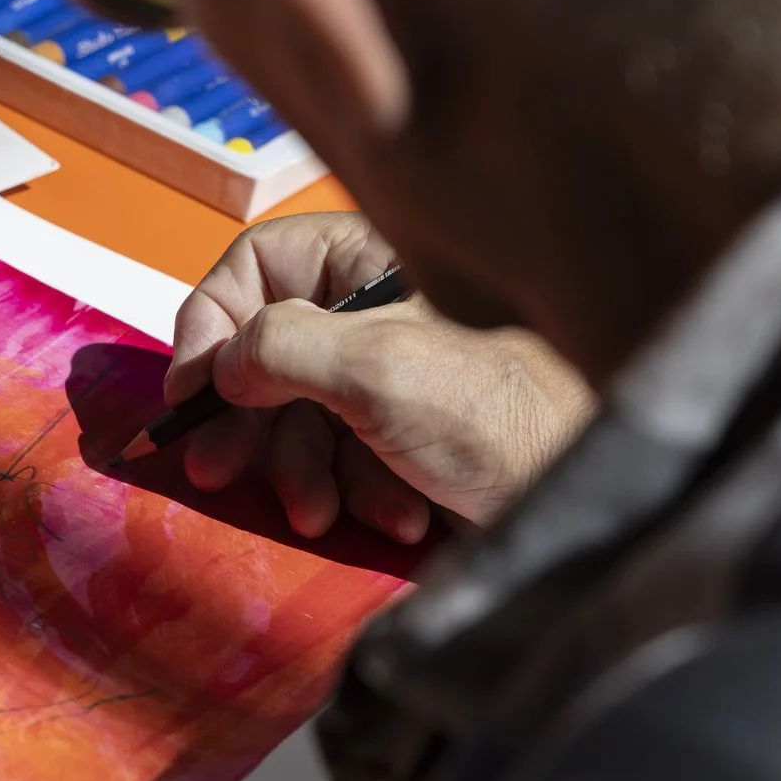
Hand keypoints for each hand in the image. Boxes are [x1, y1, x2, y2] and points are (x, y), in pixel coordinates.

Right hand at [169, 213, 593, 541]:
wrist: (591, 503)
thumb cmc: (499, 418)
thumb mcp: (377, 370)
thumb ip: (281, 348)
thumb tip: (221, 362)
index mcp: (374, 263)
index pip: (256, 265)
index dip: (211, 324)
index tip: (190, 392)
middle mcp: (378, 311)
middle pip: (263, 352)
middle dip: (248, 422)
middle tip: (218, 472)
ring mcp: (392, 378)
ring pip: (296, 419)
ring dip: (303, 473)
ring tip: (322, 512)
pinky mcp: (407, 440)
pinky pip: (342, 462)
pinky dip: (356, 494)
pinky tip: (396, 517)